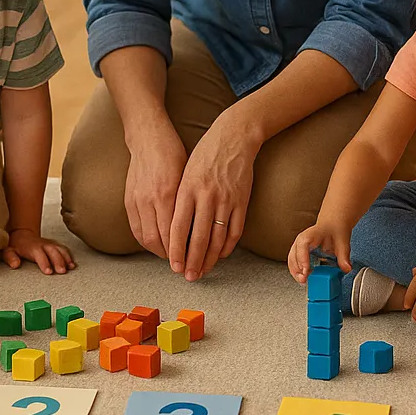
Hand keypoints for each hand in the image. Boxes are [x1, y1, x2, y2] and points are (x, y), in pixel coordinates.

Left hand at [2, 228, 75, 274]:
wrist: (22, 233)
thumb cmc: (15, 245)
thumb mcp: (8, 251)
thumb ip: (11, 258)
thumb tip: (15, 265)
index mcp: (32, 247)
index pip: (39, 255)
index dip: (44, 263)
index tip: (49, 272)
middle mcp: (43, 245)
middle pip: (53, 251)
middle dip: (58, 261)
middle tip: (62, 271)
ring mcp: (50, 244)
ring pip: (60, 249)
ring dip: (66, 258)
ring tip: (71, 268)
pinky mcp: (55, 245)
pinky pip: (64, 249)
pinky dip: (69, 256)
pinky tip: (72, 265)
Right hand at [122, 121, 186, 259]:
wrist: (148, 137)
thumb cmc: (174, 153)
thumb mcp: (188, 175)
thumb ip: (190, 201)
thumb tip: (200, 226)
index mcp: (169, 193)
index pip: (175, 234)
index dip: (184, 251)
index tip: (194, 260)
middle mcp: (151, 199)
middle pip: (159, 241)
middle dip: (171, 257)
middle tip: (184, 265)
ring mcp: (136, 200)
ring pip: (146, 238)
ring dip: (158, 252)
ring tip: (170, 257)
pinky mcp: (128, 200)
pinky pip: (135, 229)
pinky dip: (145, 241)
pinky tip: (155, 244)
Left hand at [171, 114, 258, 280]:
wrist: (233, 137)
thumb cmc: (204, 155)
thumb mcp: (185, 173)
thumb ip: (180, 200)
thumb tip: (173, 231)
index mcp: (187, 189)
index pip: (178, 227)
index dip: (176, 250)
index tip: (174, 266)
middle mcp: (206, 196)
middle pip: (198, 238)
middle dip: (192, 261)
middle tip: (189, 277)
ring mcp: (226, 200)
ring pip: (217, 238)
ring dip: (210, 259)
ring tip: (203, 271)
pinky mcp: (242, 201)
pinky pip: (235, 231)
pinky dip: (227, 247)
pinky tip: (221, 255)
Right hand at [288, 219, 352, 281]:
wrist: (332, 223)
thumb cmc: (334, 228)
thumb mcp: (342, 241)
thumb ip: (344, 256)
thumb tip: (346, 268)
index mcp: (312, 234)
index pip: (303, 244)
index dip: (302, 258)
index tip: (306, 269)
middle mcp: (302, 240)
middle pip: (294, 254)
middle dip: (297, 269)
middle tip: (304, 279)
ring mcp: (299, 246)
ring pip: (291, 259)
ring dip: (295, 271)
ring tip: (304, 280)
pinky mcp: (299, 252)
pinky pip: (294, 262)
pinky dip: (297, 271)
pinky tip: (304, 277)